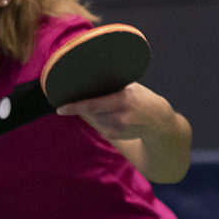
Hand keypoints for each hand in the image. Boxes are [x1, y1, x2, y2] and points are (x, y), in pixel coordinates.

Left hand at [56, 83, 170, 140]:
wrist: (158, 120)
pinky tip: (117, 117)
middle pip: (92, 110)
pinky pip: (100, 125)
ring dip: (99, 112)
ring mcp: (117, 128)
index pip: (92, 104)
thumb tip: (88, 82)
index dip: (74, 107)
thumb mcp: (131, 88)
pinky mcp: (114, 136)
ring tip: (116, 109)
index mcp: (122, 100)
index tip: (60, 109)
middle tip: (106, 100)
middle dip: (92, 104)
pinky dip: (103, 120)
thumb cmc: (142, 99)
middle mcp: (119, 116)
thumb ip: (112, 87)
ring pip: (95, 117)